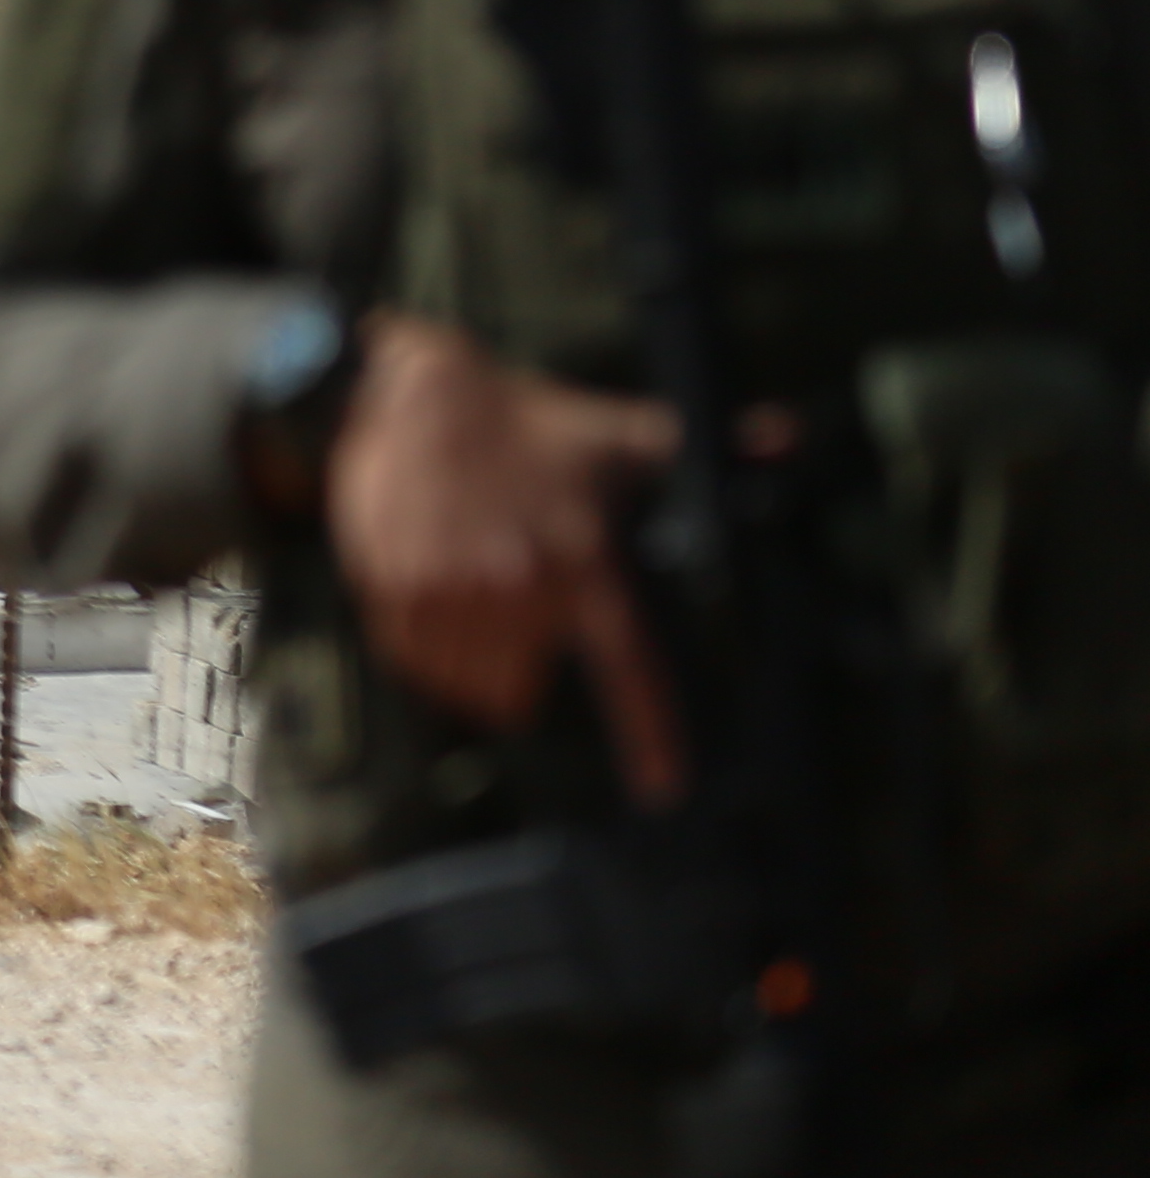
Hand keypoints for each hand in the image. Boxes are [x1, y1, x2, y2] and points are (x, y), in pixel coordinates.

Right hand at [318, 311, 690, 805]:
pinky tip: (432, 599)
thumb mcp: (614, 432)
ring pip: (471, 682)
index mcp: (584, 561)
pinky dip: (425, 649)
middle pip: (525, 686)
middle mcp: (519, 586)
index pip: (627, 666)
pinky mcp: (393, 588)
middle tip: (515, 607)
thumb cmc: (524, 420)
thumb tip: (786, 435)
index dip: (649, 733)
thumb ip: (695, 449)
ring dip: (473, 657)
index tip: (662, 789)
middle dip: (523, 658)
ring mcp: (450, 591)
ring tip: (470, 598)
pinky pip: (416, 662)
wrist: (413, 388)